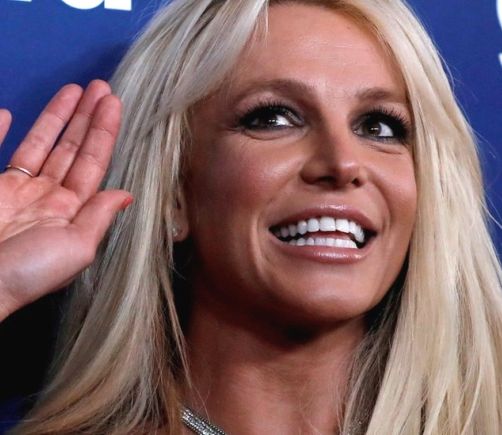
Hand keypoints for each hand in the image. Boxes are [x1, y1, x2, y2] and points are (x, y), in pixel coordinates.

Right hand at [0, 81, 131, 320]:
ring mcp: (18, 190)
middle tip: (101, 87)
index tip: (114, 103)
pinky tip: (7, 111)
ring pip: (42, 144)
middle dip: (87, 118)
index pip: (93, 163)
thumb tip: (125, 194)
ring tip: (76, 89)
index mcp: (72, 210)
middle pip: (73, 148)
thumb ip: (98, 217)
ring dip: (57, 116)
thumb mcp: (75, 248)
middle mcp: (49, 196)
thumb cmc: (26, 270)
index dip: (104, 133)